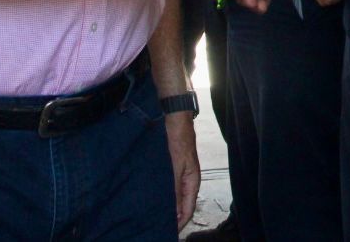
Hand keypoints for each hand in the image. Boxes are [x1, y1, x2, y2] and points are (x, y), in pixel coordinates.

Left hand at [164, 111, 200, 229]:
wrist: (174, 119)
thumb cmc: (176, 140)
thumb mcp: (175, 167)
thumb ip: (175, 189)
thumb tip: (175, 212)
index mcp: (193, 181)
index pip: (189, 209)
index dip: (180, 222)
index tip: (169, 232)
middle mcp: (189, 180)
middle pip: (184, 205)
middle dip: (175, 218)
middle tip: (160, 227)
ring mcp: (181, 174)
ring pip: (177, 197)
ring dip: (170, 208)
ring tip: (157, 217)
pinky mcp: (174, 169)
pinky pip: (172, 188)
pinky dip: (166, 197)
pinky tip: (156, 200)